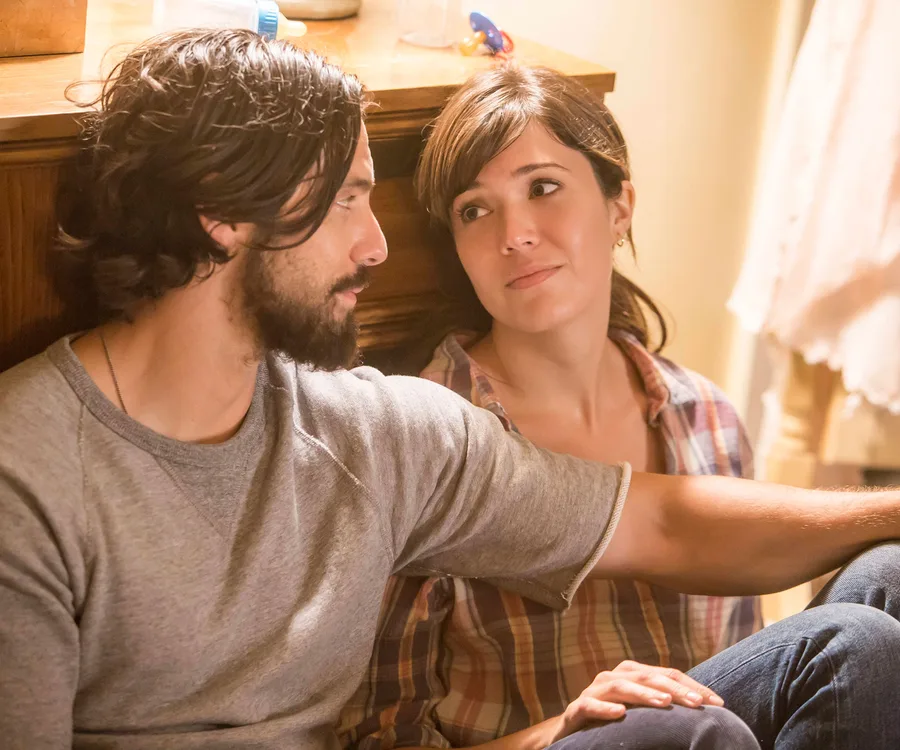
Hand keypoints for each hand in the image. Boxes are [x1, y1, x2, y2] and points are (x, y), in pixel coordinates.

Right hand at [549, 660, 723, 742]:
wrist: (572, 730)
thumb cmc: (613, 720)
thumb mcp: (642, 712)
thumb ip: (663, 705)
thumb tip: (706, 710)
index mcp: (632, 674)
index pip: (667, 674)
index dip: (692, 687)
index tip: (718, 703)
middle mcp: (613, 677)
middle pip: (647, 677)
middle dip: (674, 689)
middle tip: (697, 704)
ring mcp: (594, 691)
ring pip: (620, 686)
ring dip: (643, 694)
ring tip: (664, 703)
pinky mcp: (577, 708)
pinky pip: (590, 705)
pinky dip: (605, 708)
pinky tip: (621, 713)